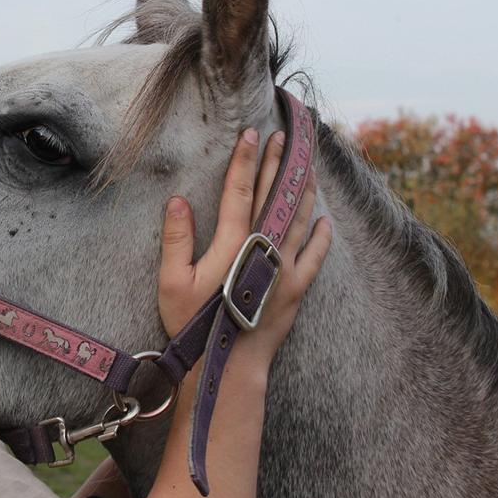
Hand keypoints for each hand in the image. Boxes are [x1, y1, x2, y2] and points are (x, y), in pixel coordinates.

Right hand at [157, 128, 331, 362]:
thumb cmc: (195, 324)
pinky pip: (315, 254)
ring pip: (298, 218)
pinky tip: (326, 220)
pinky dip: (322, 235)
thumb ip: (175, 239)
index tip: (253, 134)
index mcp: (232, 242)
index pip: (239, 191)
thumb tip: (178, 200)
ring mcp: (285, 267)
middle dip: (278, 163)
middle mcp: (263, 247)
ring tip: (307, 165)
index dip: (246, 160)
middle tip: (285, 137)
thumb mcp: (172, 281)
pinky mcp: (297, 287)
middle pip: (272, 196)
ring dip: (303, 189)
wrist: (230, 363)